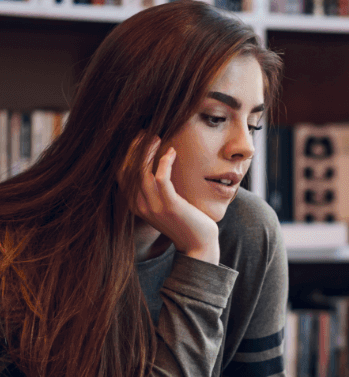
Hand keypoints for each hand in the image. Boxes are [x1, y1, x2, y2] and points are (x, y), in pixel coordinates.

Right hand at [123, 133, 219, 262]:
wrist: (199, 244)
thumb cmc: (185, 221)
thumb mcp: (164, 204)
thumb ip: (155, 189)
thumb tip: (156, 165)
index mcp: (135, 205)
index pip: (121, 174)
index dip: (126, 154)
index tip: (137, 139)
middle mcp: (140, 206)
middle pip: (127, 170)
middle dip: (134, 148)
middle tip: (145, 133)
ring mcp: (154, 207)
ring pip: (142, 172)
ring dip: (148, 151)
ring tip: (157, 137)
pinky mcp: (170, 206)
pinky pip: (161, 179)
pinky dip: (164, 162)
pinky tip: (172, 152)